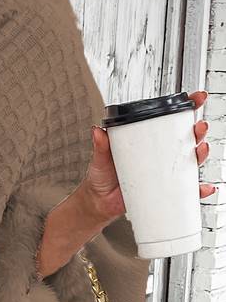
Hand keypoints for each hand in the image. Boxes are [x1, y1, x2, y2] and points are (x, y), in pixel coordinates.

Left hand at [83, 90, 215, 223]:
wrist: (99, 202)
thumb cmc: (101, 177)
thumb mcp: (101, 158)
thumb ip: (101, 145)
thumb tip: (98, 131)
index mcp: (147, 141)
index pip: (170, 121)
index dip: (187, 108)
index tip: (197, 99)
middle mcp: (159, 155)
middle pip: (186, 139)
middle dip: (198, 131)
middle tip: (198, 127)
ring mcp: (164, 173)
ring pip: (190, 161)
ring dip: (201, 155)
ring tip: (201, 150)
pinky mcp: (164, 191)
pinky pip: (186, 190)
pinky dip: (198, 190)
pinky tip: (203, 188)